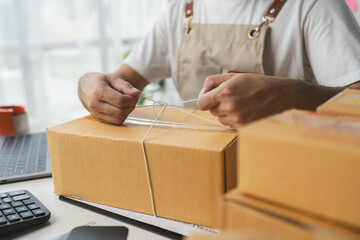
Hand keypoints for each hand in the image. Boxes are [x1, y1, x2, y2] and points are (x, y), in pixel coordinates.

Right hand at [78, 72, 140, 124]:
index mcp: (98, 92)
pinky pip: (115, 122)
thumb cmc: (99, 81)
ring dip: (127, 112)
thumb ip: (125, 85)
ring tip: (126, 103)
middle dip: (131, 106)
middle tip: (132, 99)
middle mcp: (95, 104)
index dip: (132, 99)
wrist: (84, 86)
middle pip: (120, 112)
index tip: (135, 94)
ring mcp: (95, 113)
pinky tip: (120, 107)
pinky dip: (121, 116)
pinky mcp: (98, 119)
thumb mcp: (112, 78)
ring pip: (119, 119)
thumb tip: (137, 93)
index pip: (121, 101)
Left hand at [197, 73, 334, 127]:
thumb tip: (202, 92)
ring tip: (241, 104)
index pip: (201, 103)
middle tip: (232, 98)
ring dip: (226, 114)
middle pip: (211, 111)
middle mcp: (229, 106)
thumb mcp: (235, 76)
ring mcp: (237, 118)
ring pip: (221, 119)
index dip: (204, 100)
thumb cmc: (257, 84)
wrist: (281, 95)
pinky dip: (235, 120)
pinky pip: (230, 126)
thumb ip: (214, 82)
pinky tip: (246, 111)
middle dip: (218, 105)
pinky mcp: (243, 127)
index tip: (209, 99)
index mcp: (225, 92)